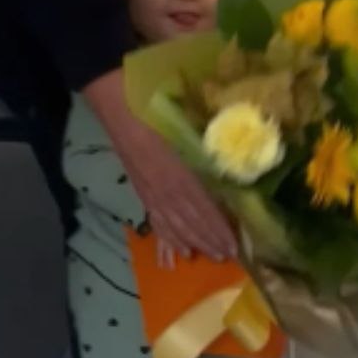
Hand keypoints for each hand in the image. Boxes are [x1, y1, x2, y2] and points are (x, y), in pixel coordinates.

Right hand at [83, 70, 237, 261]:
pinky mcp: (141, 189)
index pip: (204, 207)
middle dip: (210, 239)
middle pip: (191, 221)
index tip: (237, 244)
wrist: (120, 101)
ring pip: (175, 224)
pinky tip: (176, 250)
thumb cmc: (158, 106)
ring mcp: (151, 191)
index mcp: (179, 171)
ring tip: (211, 255)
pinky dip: (167, 236)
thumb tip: (237, 167)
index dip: (219, 227)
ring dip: (194, 241)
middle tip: (230, 256)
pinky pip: (156, 219)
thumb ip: (212, 148)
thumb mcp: (190, 125)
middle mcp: (165, 187)